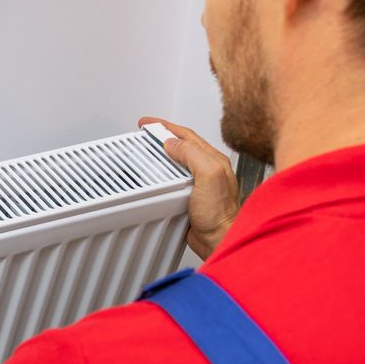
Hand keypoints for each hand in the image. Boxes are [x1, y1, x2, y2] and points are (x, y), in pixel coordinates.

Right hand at [141, 116, 239, 258]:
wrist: (219, 239)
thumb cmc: (220, 213)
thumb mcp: (209, 174)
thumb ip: (192, 154)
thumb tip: (172, 143)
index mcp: (213, 160)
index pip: (186, 135)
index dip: (165, 127)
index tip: (148, 124)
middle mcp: (207, 170)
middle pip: (181, 145)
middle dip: (161, 136)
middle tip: (144, 134)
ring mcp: (198, 185)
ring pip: (176, 162)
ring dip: (161, 154)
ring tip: (146, 150)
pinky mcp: (189, 199)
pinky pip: (173, 180)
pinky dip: (161, 175)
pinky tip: (154, 178)